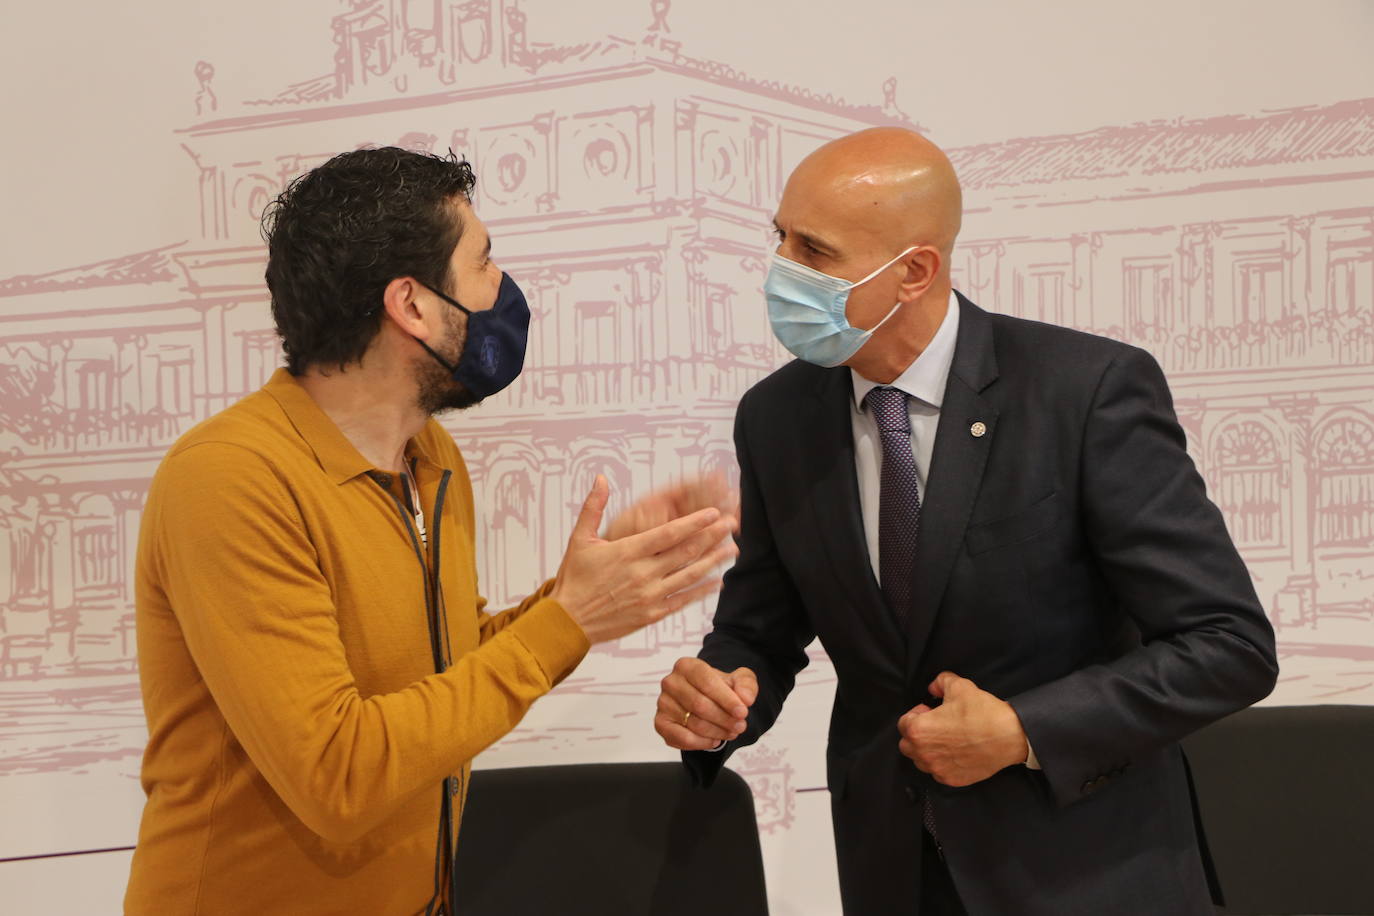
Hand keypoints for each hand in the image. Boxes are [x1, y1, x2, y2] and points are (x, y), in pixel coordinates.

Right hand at [551, 476, 737, 644]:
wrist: (568, 621)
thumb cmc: (574, 579)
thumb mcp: (579, 539)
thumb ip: (593, 507)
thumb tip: (600, 478)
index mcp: (628, 552)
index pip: (669, 533)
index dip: (694, 522)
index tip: (713, 513)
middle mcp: (643, 573)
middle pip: (686, 551)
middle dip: (711, 535)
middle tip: (731, 523)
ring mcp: (650, 595)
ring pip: (690, 574)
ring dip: (713, 561)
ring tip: (731, 549)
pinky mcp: (652, 614)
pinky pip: (683, 599)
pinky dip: (702, 590)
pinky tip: (717, 581)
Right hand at [654, 657, 757, 750]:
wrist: (705, 699)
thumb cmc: (720, 688)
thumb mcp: (739, 680)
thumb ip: (746, 685)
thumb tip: (746, 699)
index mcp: (686, 666)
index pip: (707, 682)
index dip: (726, 699)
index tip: (743, 712)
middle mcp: (670, 682)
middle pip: (700, 705)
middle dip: (724, 719)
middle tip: (741, 726)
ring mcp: (663, 703)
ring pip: (693, 723)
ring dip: (717, 732)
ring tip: (732, 732)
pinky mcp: (661, 723)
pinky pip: (682, 738)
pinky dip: (702, 743)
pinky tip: (715, 740)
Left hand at [896, 672, 1029, 786]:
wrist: (1009, 736)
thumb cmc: (983, 713)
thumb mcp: (959, 686)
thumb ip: (940, 682)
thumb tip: (933, 687)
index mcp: (919, 730)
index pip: (903, 724)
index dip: (915, 714)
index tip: (929, 712)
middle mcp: (924, 753)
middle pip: (907, 744)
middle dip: (917, 734)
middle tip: (935, 725)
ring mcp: (938, 769)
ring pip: (920, 761)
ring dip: (927, 750)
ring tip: (946, 739)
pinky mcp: (952, 779)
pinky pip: (937, 772)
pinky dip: (942, 763)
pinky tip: (956, 752)